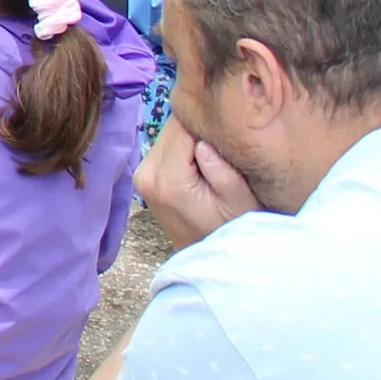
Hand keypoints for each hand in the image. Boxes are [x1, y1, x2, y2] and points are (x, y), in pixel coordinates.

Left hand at [138, 127, 259, 247]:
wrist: (210, 256)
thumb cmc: (231, 228)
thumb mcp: (239, 200)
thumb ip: (221, 168)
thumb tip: (203, 139)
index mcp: (167, 179)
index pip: (182, 125)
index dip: (206, 122)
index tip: (226, 132)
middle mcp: (146, 173)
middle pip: (171, 127)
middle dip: (197, 130)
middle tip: (222, 147)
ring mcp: (141, 174)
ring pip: (167, 133)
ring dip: (190, 138)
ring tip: (213, 157)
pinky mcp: (144, 175)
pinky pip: (165, 146)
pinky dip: (183, 147)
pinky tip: (199, 163)